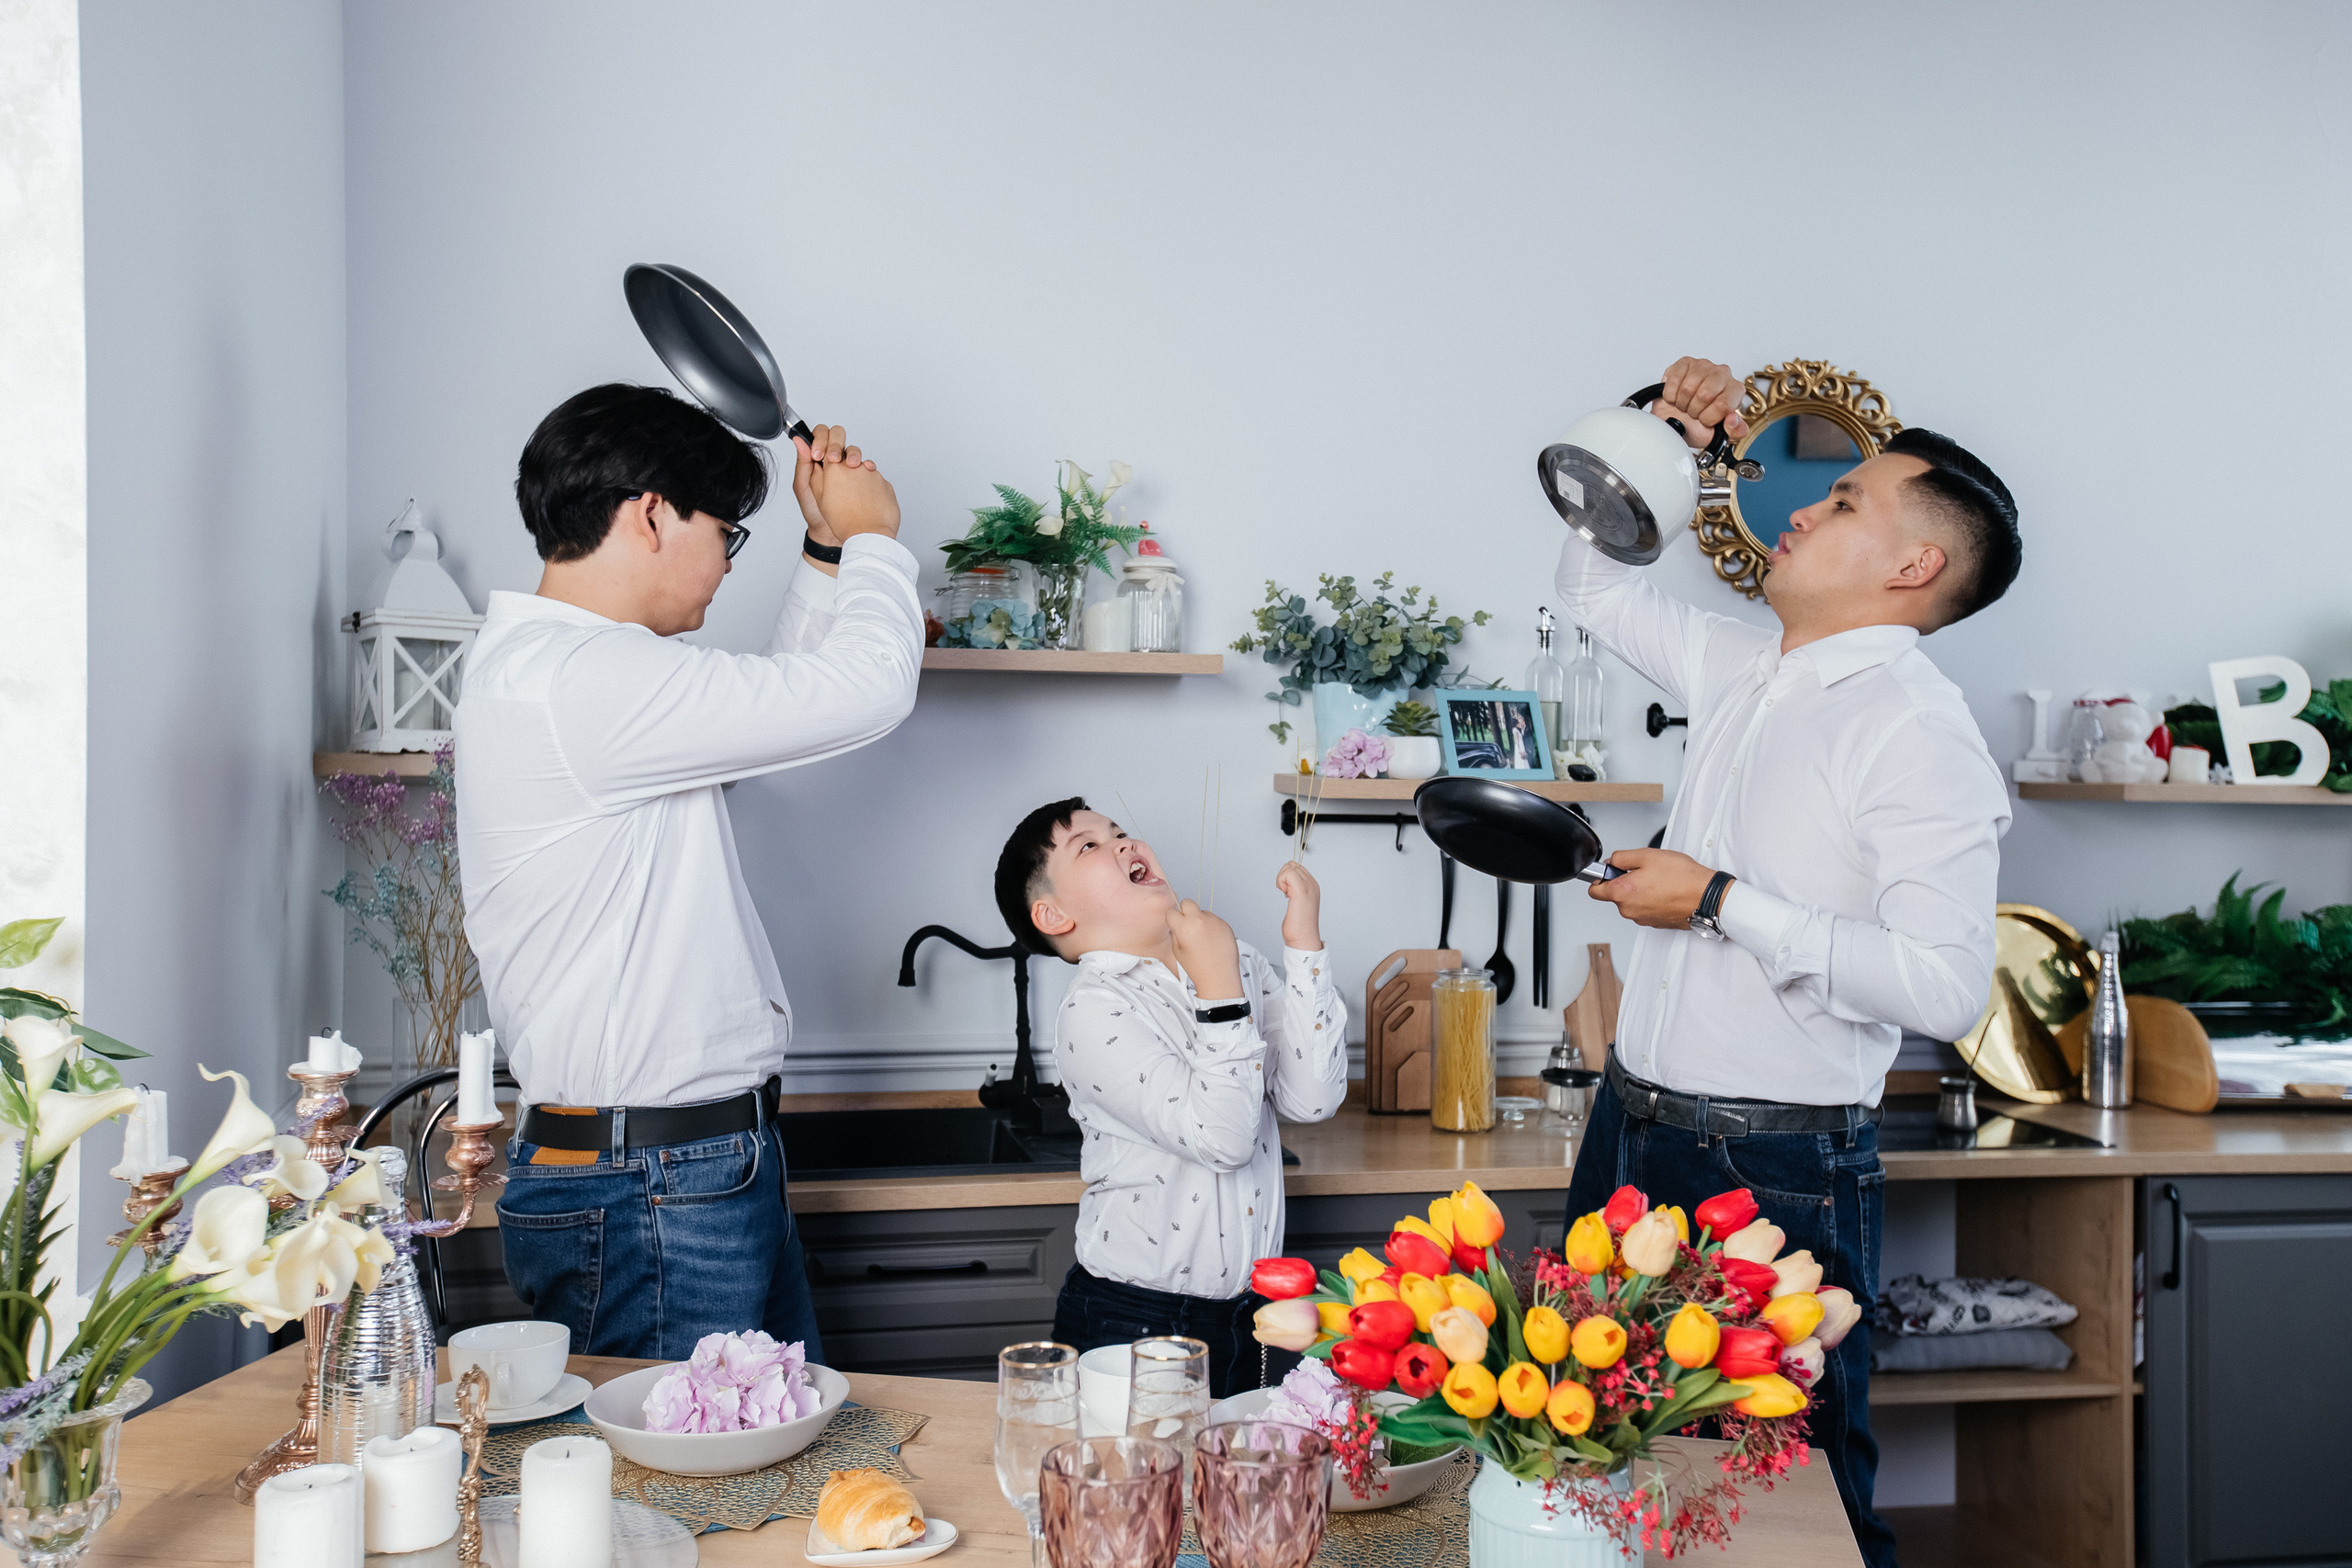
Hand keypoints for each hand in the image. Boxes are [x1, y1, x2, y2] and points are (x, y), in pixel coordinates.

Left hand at [792, 426, 897, 547]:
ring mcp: (848, 468)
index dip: (821, 439)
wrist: (829, 532)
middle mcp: (832, 460)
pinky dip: (867, 464)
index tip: (818, 454)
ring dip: (853, 453)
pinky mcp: (861, 477)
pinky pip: (866, 464)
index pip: (820, 435)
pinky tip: (865, 469)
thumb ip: (802, 464)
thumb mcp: (803, 487)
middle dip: (837, 443)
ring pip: (853, 449)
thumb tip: (799, 441)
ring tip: (851, 465)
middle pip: (838, 436)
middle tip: (833, 458)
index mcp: (817, 459)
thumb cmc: (814, 511)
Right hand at [1168, 898, 1244, 1000]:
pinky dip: (1212, 927)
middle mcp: (1200, 920)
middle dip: (1185, 912)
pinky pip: (1214, 919)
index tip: (1175, 926)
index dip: (1172, 920)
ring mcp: (1214, 921)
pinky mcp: (1225, 924)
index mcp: (1184, 927)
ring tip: (1203, 939)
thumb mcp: (1177, 951)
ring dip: (1200, 920)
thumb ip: (1176, 932)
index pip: (1172, 912)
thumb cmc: (1197, 967)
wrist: (1219, 977)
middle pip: (1187, 902)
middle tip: (1188, 926)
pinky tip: (1213, 941)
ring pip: (1202, 912)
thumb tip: (1177, 922)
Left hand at [1276, 861, 1323, 951]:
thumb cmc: (1299, 925)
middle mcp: (1313, 884)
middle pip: (1292, 864)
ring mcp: (1308, 886)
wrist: (1303, 939)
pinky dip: (1281, 882)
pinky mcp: (1301, 890)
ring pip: (1289, 867)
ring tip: (1286, 895)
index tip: (1288, 892)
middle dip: (1283, 876)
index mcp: (1313, 886)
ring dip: (1282, 879)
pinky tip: (1285, 895)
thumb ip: (1295, 890)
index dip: (1287, 877)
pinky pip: (1287, 874)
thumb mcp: (1298, 902)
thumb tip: (1285, 881)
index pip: (1297, 867)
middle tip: (1286, 893)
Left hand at [1587, 847, 1722, 929]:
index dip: (1600, 877)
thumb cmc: (1682, 878)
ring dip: (1639, 891)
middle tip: (1644, 871)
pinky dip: (1651, 900)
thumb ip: (1621, 857)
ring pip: (1632, 902)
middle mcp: (1629, 910)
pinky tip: (1665, 890)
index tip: (1609, 871)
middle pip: (1615, 895)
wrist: (1707, 897)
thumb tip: (1612, 862)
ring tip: (1659, 880)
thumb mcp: (1647, 856)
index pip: (1594, 891)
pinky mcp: (1656, 923)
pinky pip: (1646, 909)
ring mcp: (1643, 919)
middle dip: (1624, 882)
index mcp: (1622, 893)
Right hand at [1653, 357, 1749, 448]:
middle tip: (1694, 412)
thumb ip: (1735, 431)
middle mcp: (1723, 374)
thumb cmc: (1699, 424)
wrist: (1678, 419)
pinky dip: (1671, 395)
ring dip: (1682, 403)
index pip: (1723, 405)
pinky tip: (1677, 396)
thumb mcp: (1720, 435)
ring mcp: (1704, 365)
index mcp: (1735, 390)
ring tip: (1686, 404)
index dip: (1709, 418)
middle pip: (1705, 395)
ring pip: (1687, 388)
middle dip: (1694, 410)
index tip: (1705, 420)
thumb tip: (1733, 419)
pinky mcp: (1685, 363)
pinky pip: (1674, 381)